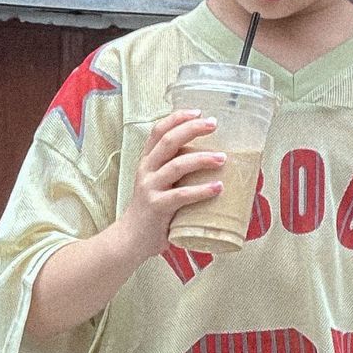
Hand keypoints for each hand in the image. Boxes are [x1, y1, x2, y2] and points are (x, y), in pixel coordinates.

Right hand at [116, 110, 224, 264]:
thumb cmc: (151, 212)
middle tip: (214, 124)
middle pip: (168, 141)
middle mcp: (146, 170)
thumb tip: (212, 162)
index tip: (198, 111)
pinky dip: (202, 190)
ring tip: (223, 158)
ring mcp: (150, 188)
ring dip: (202, 159)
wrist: (130, 240)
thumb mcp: (159, 185)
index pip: (159, 131)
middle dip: (192, 129)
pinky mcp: (157, 207)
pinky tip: (218, 187)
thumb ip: (176, 173)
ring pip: (177, 165)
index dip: (177, 118)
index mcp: (147, 162)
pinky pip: (182, 195)